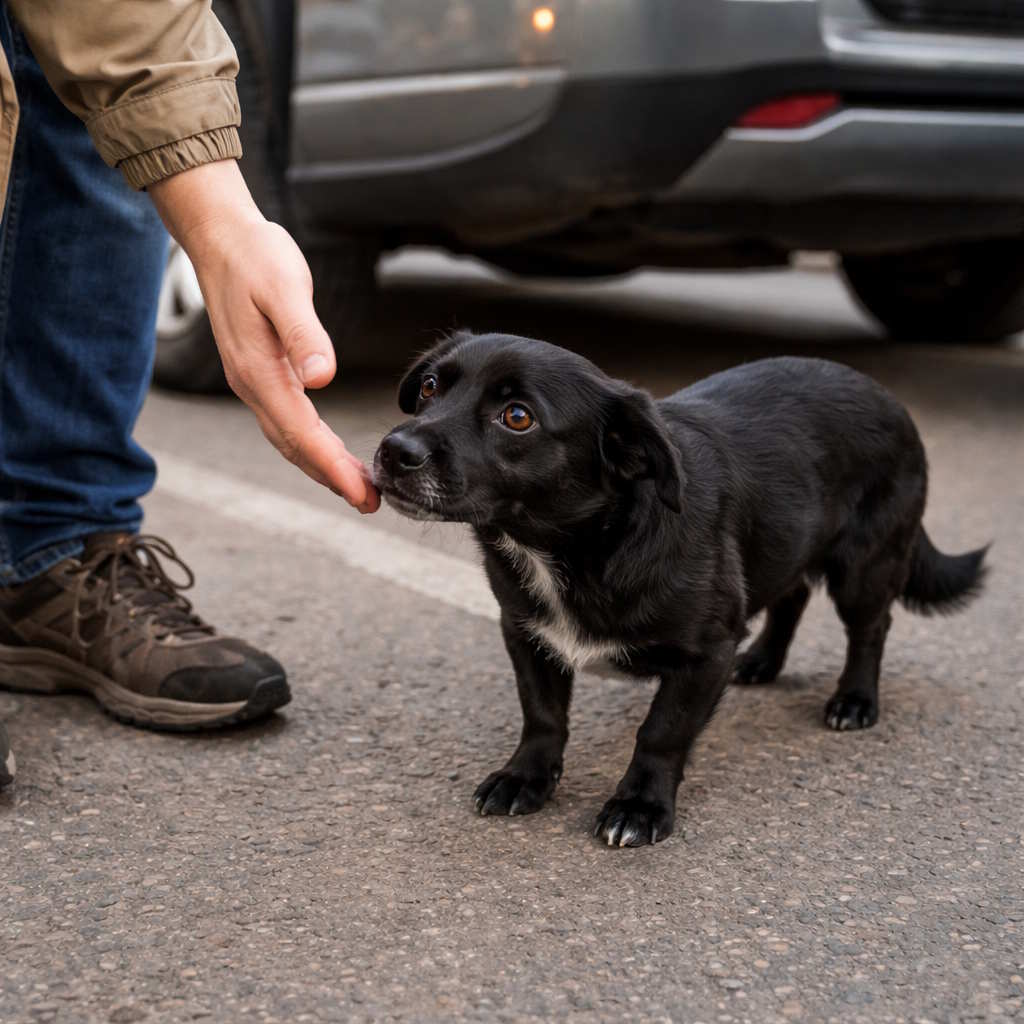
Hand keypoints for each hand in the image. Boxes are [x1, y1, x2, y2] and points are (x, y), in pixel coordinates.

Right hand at [149, 160, 379, 512]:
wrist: (221, 238)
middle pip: (296, 447)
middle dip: (332, 478)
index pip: (301, 433)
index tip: (362, 492)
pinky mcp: (263, 373)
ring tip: (358, 489)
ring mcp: (255, 382)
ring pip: (291, 439)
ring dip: (323, 467)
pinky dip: (313, 444)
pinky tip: (332, 451)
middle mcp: (253, 385)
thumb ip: (303, 334)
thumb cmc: (255, 257)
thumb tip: (322, 377)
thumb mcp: (283, 287)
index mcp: (259, 372)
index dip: (332, 466)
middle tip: (370, 503)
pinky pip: (290, 422)